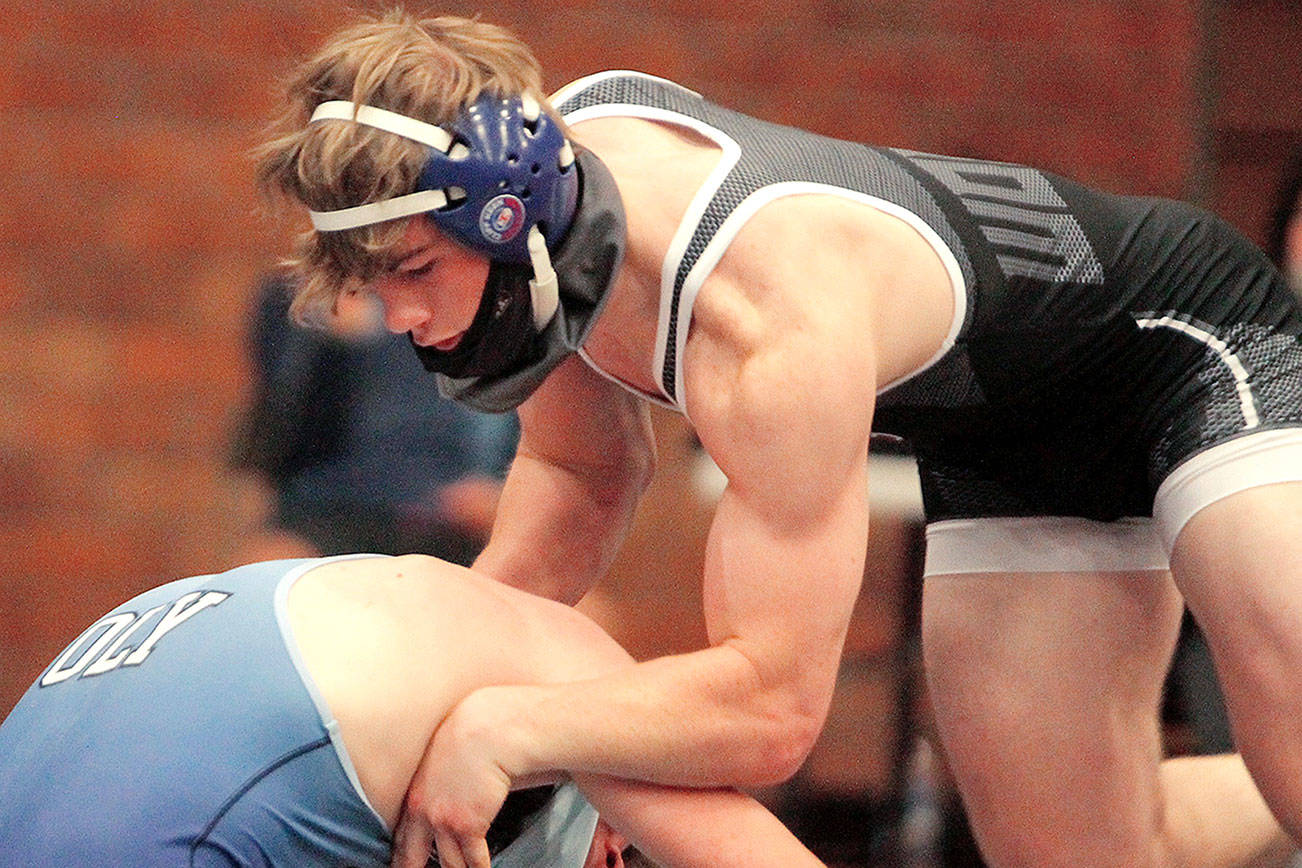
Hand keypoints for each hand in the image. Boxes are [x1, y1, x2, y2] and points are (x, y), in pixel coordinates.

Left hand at [391, 691, 512, 867]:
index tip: (401, 864)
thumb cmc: (466, 735)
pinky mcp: (470, 827)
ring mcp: (446, 822)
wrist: (486, 731)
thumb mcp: (435, 756)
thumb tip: (436, 791)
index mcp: (412, 796)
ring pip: (448, 862)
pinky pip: (474, 860)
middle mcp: (424, 813)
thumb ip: (429, 780)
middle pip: (413, 857)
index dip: (399, 856)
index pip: (399, 837)